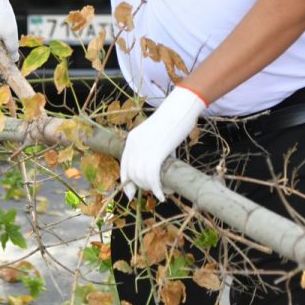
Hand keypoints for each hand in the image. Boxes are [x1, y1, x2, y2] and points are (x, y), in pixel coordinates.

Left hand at [120, 85, 205, 200]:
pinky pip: (152, 177)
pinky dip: (157, 189)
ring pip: (142, 178)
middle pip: (133, 174)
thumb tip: (159, 169)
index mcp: (132, 139)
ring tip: (163, 190)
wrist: (180, 109)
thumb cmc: (173, 120)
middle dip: (143, 186)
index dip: (127, 182)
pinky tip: (163, 195)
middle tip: (155, 190)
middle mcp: (134, 145)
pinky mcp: (155, 152)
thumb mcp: (157, 136)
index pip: (124, 166)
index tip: (131, 195)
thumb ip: (154, 150)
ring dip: (151, 188)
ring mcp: (144, 149)